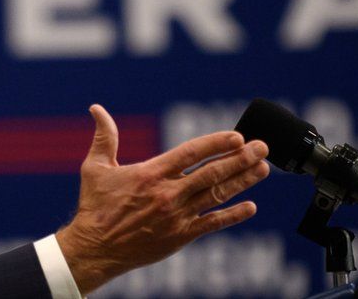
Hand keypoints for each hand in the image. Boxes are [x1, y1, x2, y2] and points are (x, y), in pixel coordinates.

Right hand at [55, 104, 269, 293]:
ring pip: (216, 195)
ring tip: (263, 168)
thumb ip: (104, 137)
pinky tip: (250, 206)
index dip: (216, 144)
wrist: (95, 248)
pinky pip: (212, 224)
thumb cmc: (94, 206)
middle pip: (211, 172)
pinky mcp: (180, 236)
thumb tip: (96, 109)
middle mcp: (168, 193)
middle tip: (261, 147)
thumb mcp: (95, 167)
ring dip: (242, 181)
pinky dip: (232, 215)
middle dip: (240, 159)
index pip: (191, 153)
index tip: (237, 136)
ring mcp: (177, 216)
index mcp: (150, 173)